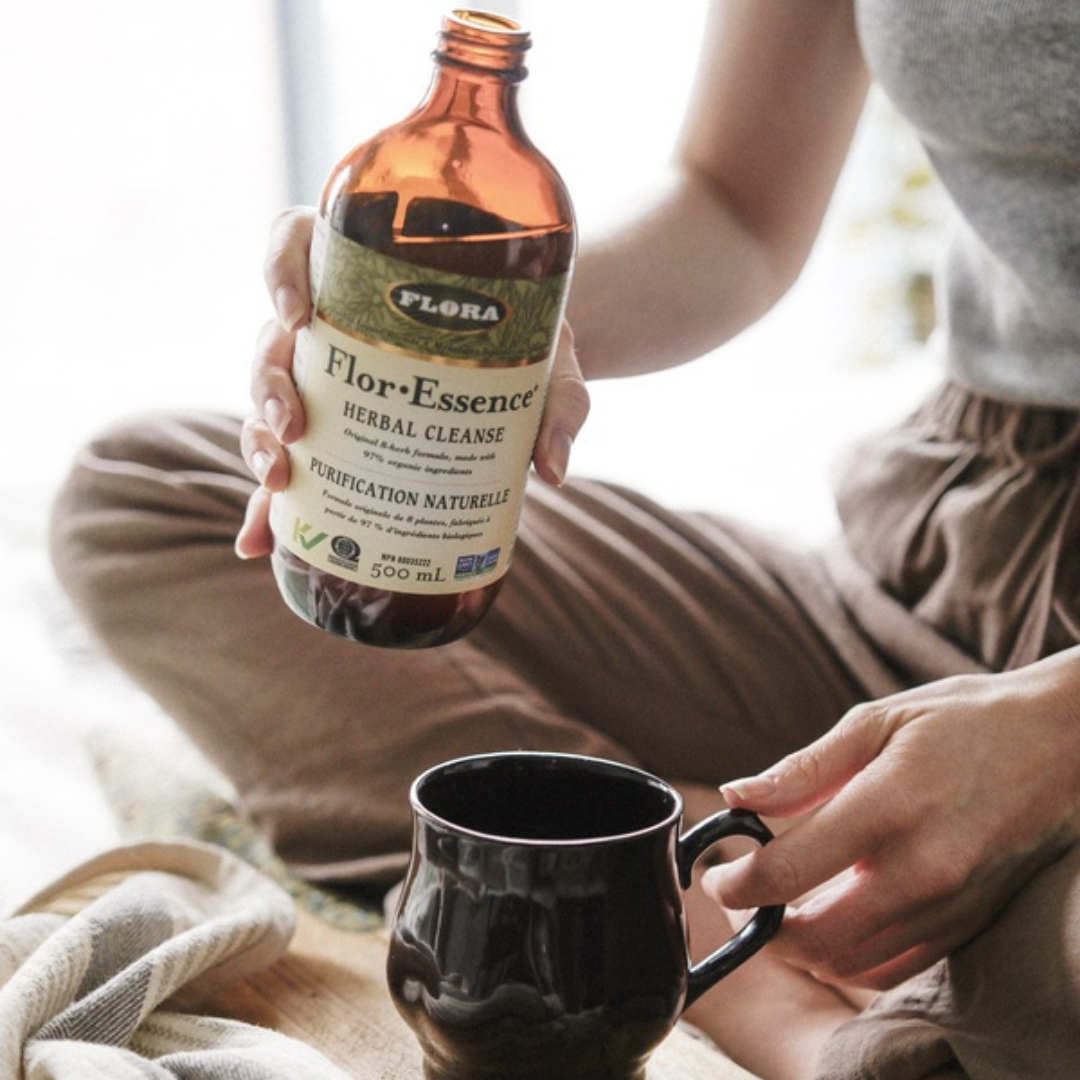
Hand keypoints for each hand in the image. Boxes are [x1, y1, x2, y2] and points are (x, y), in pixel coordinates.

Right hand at [235, 207, 589, 558]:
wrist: (533, 369)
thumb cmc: (533, 344)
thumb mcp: (550, 361)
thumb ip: (558, 403)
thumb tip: (552, 470)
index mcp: (372, 273)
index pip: (299, 240)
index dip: (280, 268)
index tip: (296, 312)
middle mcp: (336, 321)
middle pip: (273, 336)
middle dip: (269, 381)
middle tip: (295, 424)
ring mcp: (327, 377)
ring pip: (267, 396)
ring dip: (260, 438)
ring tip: (280, 479)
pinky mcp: (333, 429)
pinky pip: (289, 459)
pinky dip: (267, 505)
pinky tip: (259, 543)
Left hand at [704, 647, 1079, 990]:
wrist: (1063, 746)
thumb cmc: (962, 721)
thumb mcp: (876, 720)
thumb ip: (803, 768)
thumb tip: (737, 795)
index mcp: (887, 805)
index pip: (786, 873)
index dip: (735, 884)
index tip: (717, 876)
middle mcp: (920, 869)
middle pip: (812, 939)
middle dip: (762, 927)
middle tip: (745, 896)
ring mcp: (949, 906)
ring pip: (849, 962)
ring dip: (801, 945)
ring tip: (784, 904)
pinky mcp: (968, 925)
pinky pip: (893, 967)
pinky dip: (849, 956)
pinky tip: (835, 918)